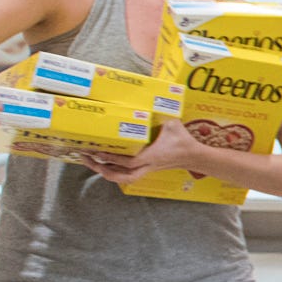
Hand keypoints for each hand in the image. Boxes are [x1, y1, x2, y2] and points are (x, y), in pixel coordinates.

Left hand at [83, 120, 207, 188]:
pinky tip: (105, 163)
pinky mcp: (146, 168)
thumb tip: (149, 102)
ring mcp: (147, 169)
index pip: (129, 161)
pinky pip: (127, 174)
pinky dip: (114, 171)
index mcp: (153, 155)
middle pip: (122, 176)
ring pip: (123, 178)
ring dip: (106, 172)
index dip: (112, 158)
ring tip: (91, 162)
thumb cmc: (184, 141)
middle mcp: (148, 165)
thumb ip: (160, 114)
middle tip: (86, 159)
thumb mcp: (173, 124)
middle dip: (102, 170)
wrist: (195, 157)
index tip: (97, 150)